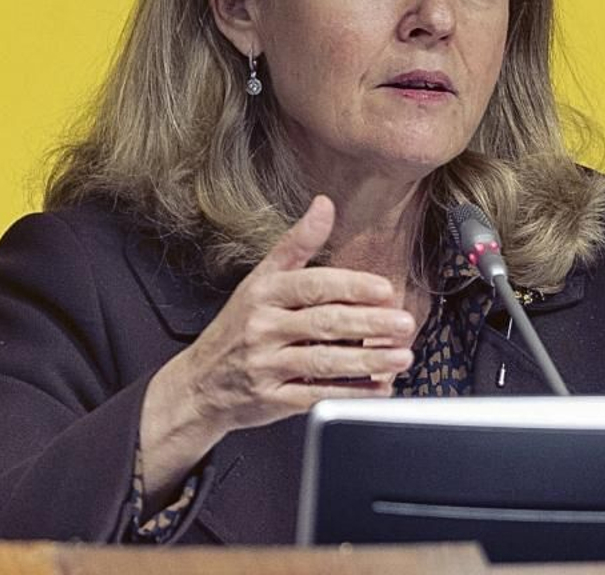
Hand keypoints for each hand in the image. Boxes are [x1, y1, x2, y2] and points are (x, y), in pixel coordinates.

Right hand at [169, 195, 417, 438]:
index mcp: (264, 293)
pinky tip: (378, 388)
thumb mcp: (260, 279)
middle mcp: (263, 327)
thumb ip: (297, 244)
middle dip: (369, 324)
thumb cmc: (238, 327)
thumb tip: (324, 204)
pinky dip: (351, 394)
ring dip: (368, 360)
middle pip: (323, 324)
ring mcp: (266, 365)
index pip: (312, 285)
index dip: (350, 287)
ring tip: (401, 357)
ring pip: (323, 362)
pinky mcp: (272, 400)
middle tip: (404, 323)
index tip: (384, 289)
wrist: (200, 383)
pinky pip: (316, 396)